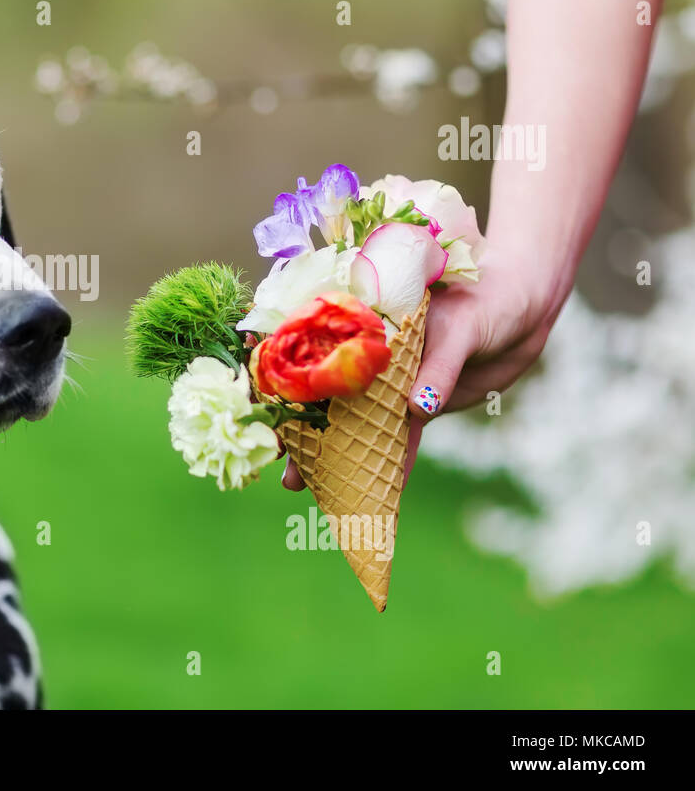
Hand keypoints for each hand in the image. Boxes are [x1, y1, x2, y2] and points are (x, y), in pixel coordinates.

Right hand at [280, 246, 556, 490]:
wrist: (530, 305)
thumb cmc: (492, 296)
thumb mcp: (462, 327)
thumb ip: (439, 367)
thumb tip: (418, 409)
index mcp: (367, 316)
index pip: (313, 347)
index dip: (285, 376)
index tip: (262, 405)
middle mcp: (371, 350)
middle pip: (325, 393)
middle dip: (299, 429)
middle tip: (282, 466)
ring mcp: (393, 379)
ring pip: (356, 422)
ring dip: (335, 455)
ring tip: (307, 487)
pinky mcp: (421, 402)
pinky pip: (399, 438)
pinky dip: (390, 466)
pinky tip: (378, 495)